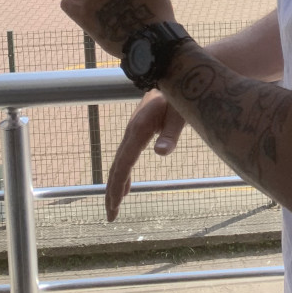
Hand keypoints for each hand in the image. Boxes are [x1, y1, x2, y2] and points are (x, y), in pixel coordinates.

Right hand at [105, 90, 185, 221]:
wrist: (174, 76)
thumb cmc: (180, 96)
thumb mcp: (180, 114)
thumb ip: (171, 133)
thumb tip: (161, 153)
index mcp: (138, 130)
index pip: (123, 165)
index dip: (116, 187)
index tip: (114, 207)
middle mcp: (131, 131)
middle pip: (117, 167)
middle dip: (112, 193)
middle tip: (111, 216)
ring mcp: (133, 131)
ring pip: (119, 163)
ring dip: (116, 186)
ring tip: (114, 207)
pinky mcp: (138, 130)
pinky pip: (126, 157)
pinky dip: (123, 174)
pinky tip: (125, 188)